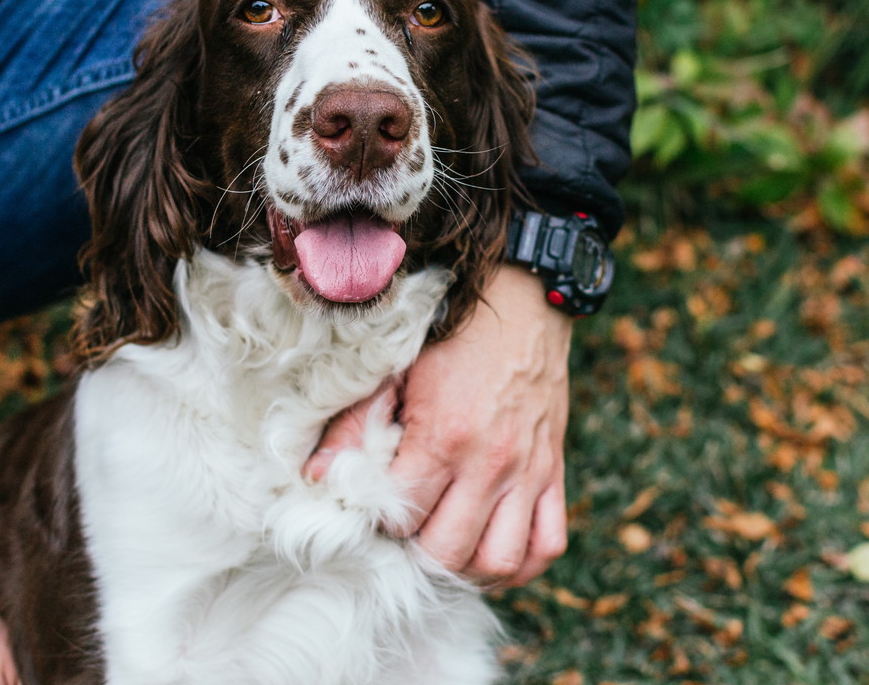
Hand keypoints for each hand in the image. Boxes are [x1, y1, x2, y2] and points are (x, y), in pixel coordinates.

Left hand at [307, 264, 572, 586]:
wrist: (523, 300)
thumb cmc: (453, 334)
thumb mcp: (395, 370)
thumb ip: (354, 427)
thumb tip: (316, 478)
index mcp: (442, 436)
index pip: (403, 519)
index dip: (381, 523)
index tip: (375, 508)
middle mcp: (489, 462)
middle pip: (449, 552)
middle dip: (419, 555)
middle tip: (406, 536)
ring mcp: (527, 472)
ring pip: (500, 561)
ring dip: (468, 569)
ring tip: (445, 549)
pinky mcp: (553, 472)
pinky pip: (547, 544)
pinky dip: (521, 563)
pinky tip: (491, 549)